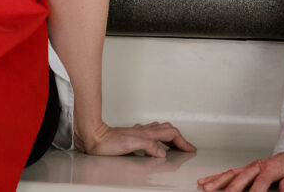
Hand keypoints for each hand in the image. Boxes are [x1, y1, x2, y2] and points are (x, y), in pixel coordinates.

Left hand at [76, 121, 195, 157]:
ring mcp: (138, 132)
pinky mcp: (132, 135)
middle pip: (169, 130)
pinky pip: (151, 132)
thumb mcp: (130, 145)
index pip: (171, 134)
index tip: (190, 149)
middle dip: (180, 138)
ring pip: (161, 130)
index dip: (183, 142)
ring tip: (175, 144)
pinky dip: (159, 136)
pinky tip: (155, 141)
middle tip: (186, 147)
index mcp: (147, 133)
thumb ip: (148, 146)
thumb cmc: (107, 142)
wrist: (93, 136)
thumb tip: (162, 153)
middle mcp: (144, 131)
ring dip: (171, 136)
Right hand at [197, 152, 283, 191]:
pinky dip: (217, 177)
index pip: (261, 182)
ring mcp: (250, 167)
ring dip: (218, 181)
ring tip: (207, 188)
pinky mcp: (246, 170)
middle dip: (232, 188)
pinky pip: (229, 173)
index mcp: (272, 167)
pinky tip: (206, 181)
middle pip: (242, 177)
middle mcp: (258, 166)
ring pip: (231, 174)